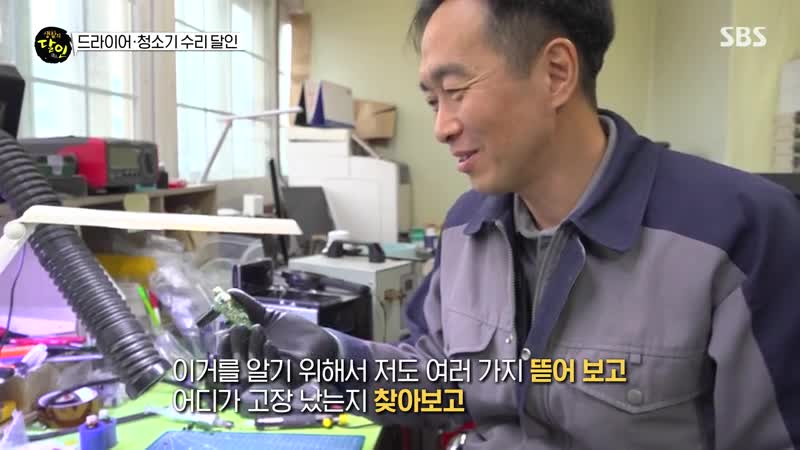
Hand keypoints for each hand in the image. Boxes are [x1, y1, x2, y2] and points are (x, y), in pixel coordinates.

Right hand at [216, 288, 339, 387]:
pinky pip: (276, 374)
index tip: (226, 330)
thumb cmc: (293, 331)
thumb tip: (230, 291)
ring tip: (259, 328)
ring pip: (254, 371)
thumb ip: (249, 307)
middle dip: (235, 346)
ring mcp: (276, 376)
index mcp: (251, 357)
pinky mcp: (292, 377)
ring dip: (252, 348)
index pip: (227, 361)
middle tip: (243, 327)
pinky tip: (270, 344)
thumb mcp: (269, 317)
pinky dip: (270, 359)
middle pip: (236, 368)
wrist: (321, 338)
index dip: (223, 348)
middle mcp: (260, 370)